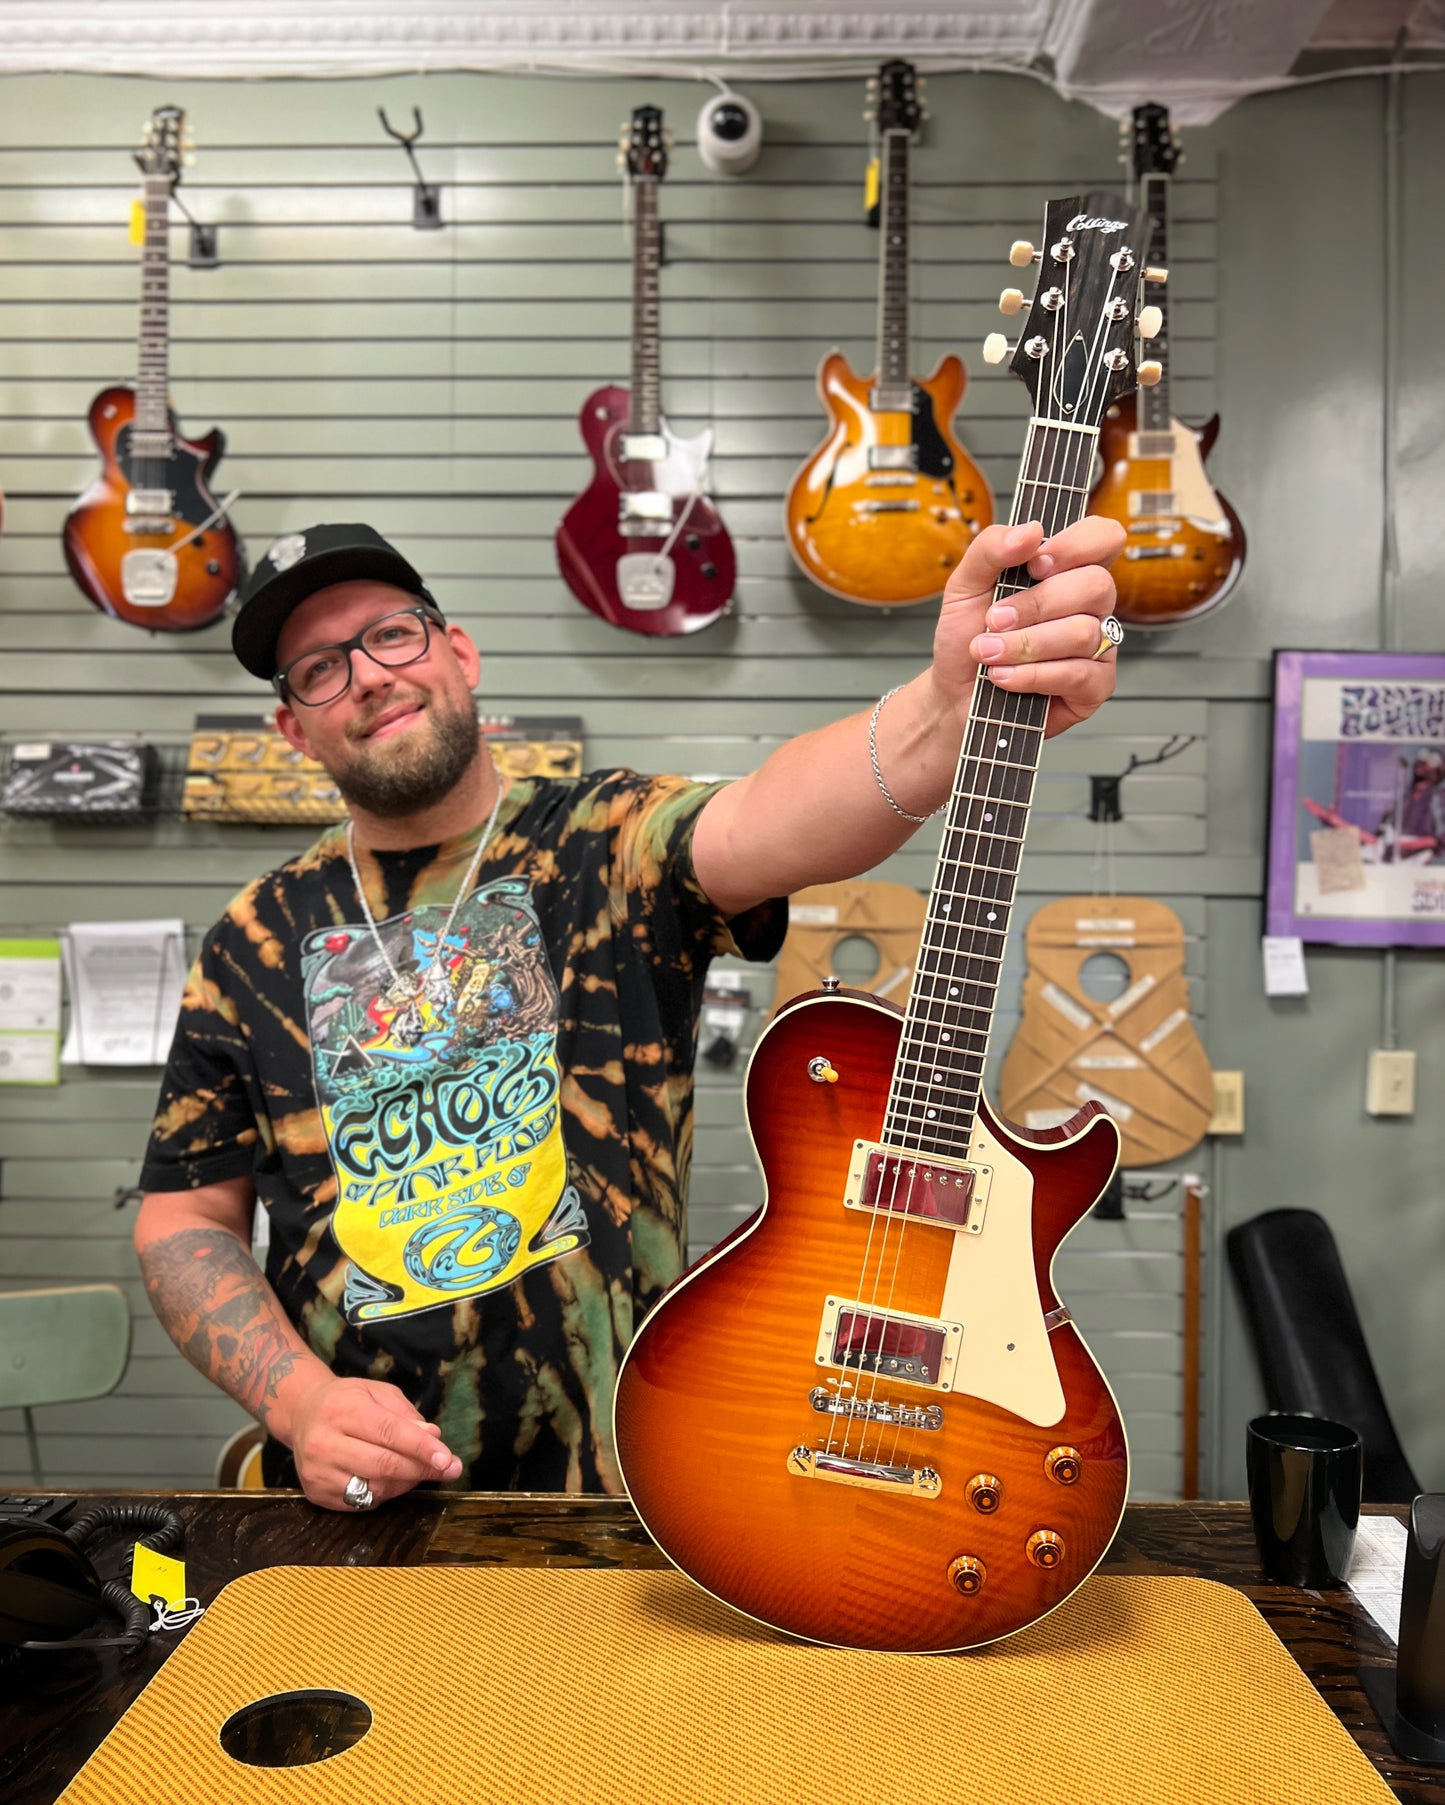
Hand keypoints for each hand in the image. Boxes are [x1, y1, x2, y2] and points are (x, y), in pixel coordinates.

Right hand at [284, 1374, 462, 1510]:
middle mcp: (325, 1442)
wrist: (301, 1414)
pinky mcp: (316, 1493)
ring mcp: (318, 1472)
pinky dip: (385, 1493)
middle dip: (421, 1469)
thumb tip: (433, 1436)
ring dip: (406, 1483)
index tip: (448, 1459)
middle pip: (383, 1465)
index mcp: (341, 1410)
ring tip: (418, 1470)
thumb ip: (405, 1414)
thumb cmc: (346, 1401)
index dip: (421, 1448)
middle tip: (448, 1469)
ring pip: (374, 1488)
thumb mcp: (376, 1392)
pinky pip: (361, 1503)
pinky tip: (392, 1479)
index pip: (389, 1432)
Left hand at [931, 517, 1125, 736]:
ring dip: (1025, 644)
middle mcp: (1090, 605)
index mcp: (1066, 571)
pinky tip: (1004, 677)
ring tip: (989, 654)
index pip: (1103, 537)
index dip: (1076, 545)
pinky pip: (1077, 674)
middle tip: (995, 621)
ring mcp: (1099, 646)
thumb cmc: (968, 637)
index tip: (1035, 564)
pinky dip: (1032, 675)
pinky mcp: (1095, 686)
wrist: (954, 694)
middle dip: (1036, 605)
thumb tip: (1031, 531)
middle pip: (1096, 585)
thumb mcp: (964, 585)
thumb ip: (991, 548)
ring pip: (1083, 632)